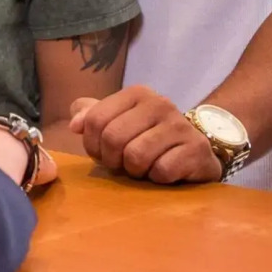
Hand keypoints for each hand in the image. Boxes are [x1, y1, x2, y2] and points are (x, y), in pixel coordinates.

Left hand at [69, 86, 221, 184]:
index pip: (96, 120)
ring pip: (136, 156)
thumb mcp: (118, 122)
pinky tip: (164, 172)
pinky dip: (157, 178)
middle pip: (113, 138)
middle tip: (123, 164)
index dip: (92, 144)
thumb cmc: (148, 138)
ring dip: (135, 170)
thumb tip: (75, 124)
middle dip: (113, 159)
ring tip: (143, 167)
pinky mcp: (196, 149)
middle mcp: (160, 103)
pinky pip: (161, 171)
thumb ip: (92, 116)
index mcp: (137, 93)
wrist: (195, 151)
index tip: (103, 152)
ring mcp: (180, 125)